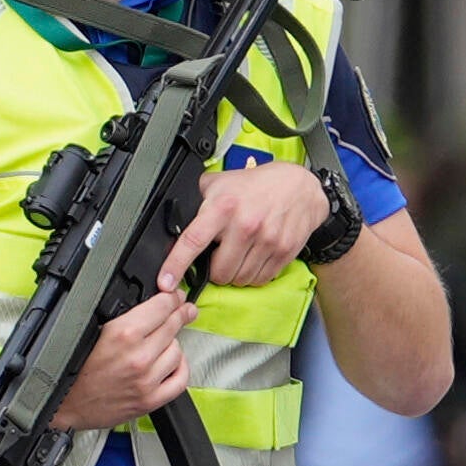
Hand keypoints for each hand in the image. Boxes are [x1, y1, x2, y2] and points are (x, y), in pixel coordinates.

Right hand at [58, 285, 200, 432]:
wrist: (64, 404)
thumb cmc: (74, 369)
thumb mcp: (92, 331)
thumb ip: (122, 317)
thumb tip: (148, 304)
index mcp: (122, 334)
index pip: (161, 306)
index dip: (171, 297)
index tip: (175, 295)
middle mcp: (138, 357)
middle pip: (173, 325)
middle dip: (180, 313)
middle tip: (183, 308)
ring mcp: (146, 380)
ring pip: (178, 350)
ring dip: (173, 343)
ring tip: (163, 341)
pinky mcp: (150, 400)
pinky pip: (180, 379)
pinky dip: (180, 367)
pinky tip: (172, 362)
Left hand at [166, 158, 338, 296]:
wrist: (300, 186)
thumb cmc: (255, 186)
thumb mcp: (220, 183)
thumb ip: (196, 200)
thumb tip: (173, 222)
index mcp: (223, 207)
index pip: (193, 240)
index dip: (176, 265)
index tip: (165, 283)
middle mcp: (245, 226)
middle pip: (219, 272)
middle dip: (215, 269)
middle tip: (220, 254)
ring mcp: (267, 241)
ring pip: (239, 279)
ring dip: (235, 273)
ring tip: (239, 253)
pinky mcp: (284, 252)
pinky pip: (260, 279)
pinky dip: (254, 274)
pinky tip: (254, 256)